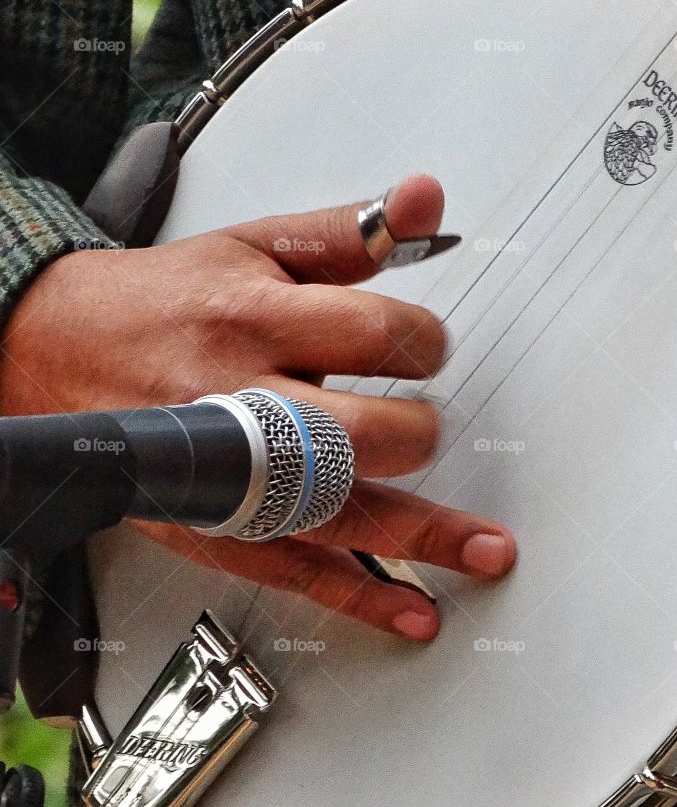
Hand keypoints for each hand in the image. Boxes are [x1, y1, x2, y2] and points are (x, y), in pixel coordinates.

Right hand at [0, 175, 515, 639]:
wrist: (59, 350)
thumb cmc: (167, 300)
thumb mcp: (256, 246)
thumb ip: (351, 231)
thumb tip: (428, 198)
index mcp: (255, 319)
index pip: (372, 333)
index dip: (422, 340)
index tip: (425, 347)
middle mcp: (241, 400)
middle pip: (355, 435)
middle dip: (415, 434)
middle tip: (425, 426)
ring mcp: (228, 475)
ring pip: (335, 515)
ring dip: (421, 537)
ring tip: (486, 551)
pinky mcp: (216, 527)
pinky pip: (295, 570)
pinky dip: (358, 596)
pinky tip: (409, 608)